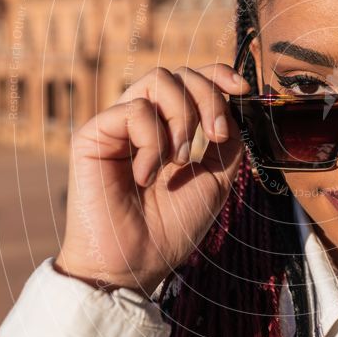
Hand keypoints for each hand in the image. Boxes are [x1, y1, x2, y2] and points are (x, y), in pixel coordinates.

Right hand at [54, 65, 249, 296]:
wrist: (137, 262)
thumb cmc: (172, 227)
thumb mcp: (216, 178)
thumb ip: (227, 140)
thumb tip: (234, 105)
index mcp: (171, 127)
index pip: (193, 80)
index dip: (218, 74)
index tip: (243, 90)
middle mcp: (144, 120)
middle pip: (180, 74)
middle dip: (208, 100)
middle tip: (213, 138)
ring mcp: (119, 124)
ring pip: (158, 80)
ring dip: (181, 118)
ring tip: (178, 161)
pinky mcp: (94, 133)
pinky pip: (135, 109)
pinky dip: (152, 141)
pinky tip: (145, 174)